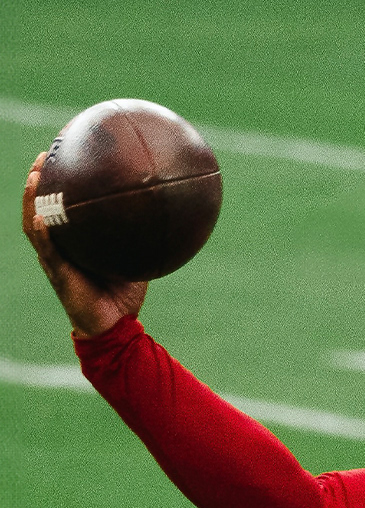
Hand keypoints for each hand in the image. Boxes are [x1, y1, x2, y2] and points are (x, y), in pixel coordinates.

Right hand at [23, 151, 147, 337]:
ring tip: (34, 178)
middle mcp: (60, 247)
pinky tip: (41, 219)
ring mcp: (55, 260)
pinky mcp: (58, 275)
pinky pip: (47, 251)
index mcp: (75, 242)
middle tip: (45, 156)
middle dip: (39, 181)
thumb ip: (143, 241)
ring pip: (35, 224)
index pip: (62, 207)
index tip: (64, 155)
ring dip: (32, 200)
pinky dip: (42, 234)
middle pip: (41, 208)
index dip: (60, 183)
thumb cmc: (124, 295)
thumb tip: (165, 218)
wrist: (116, 327)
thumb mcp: (136, 261)